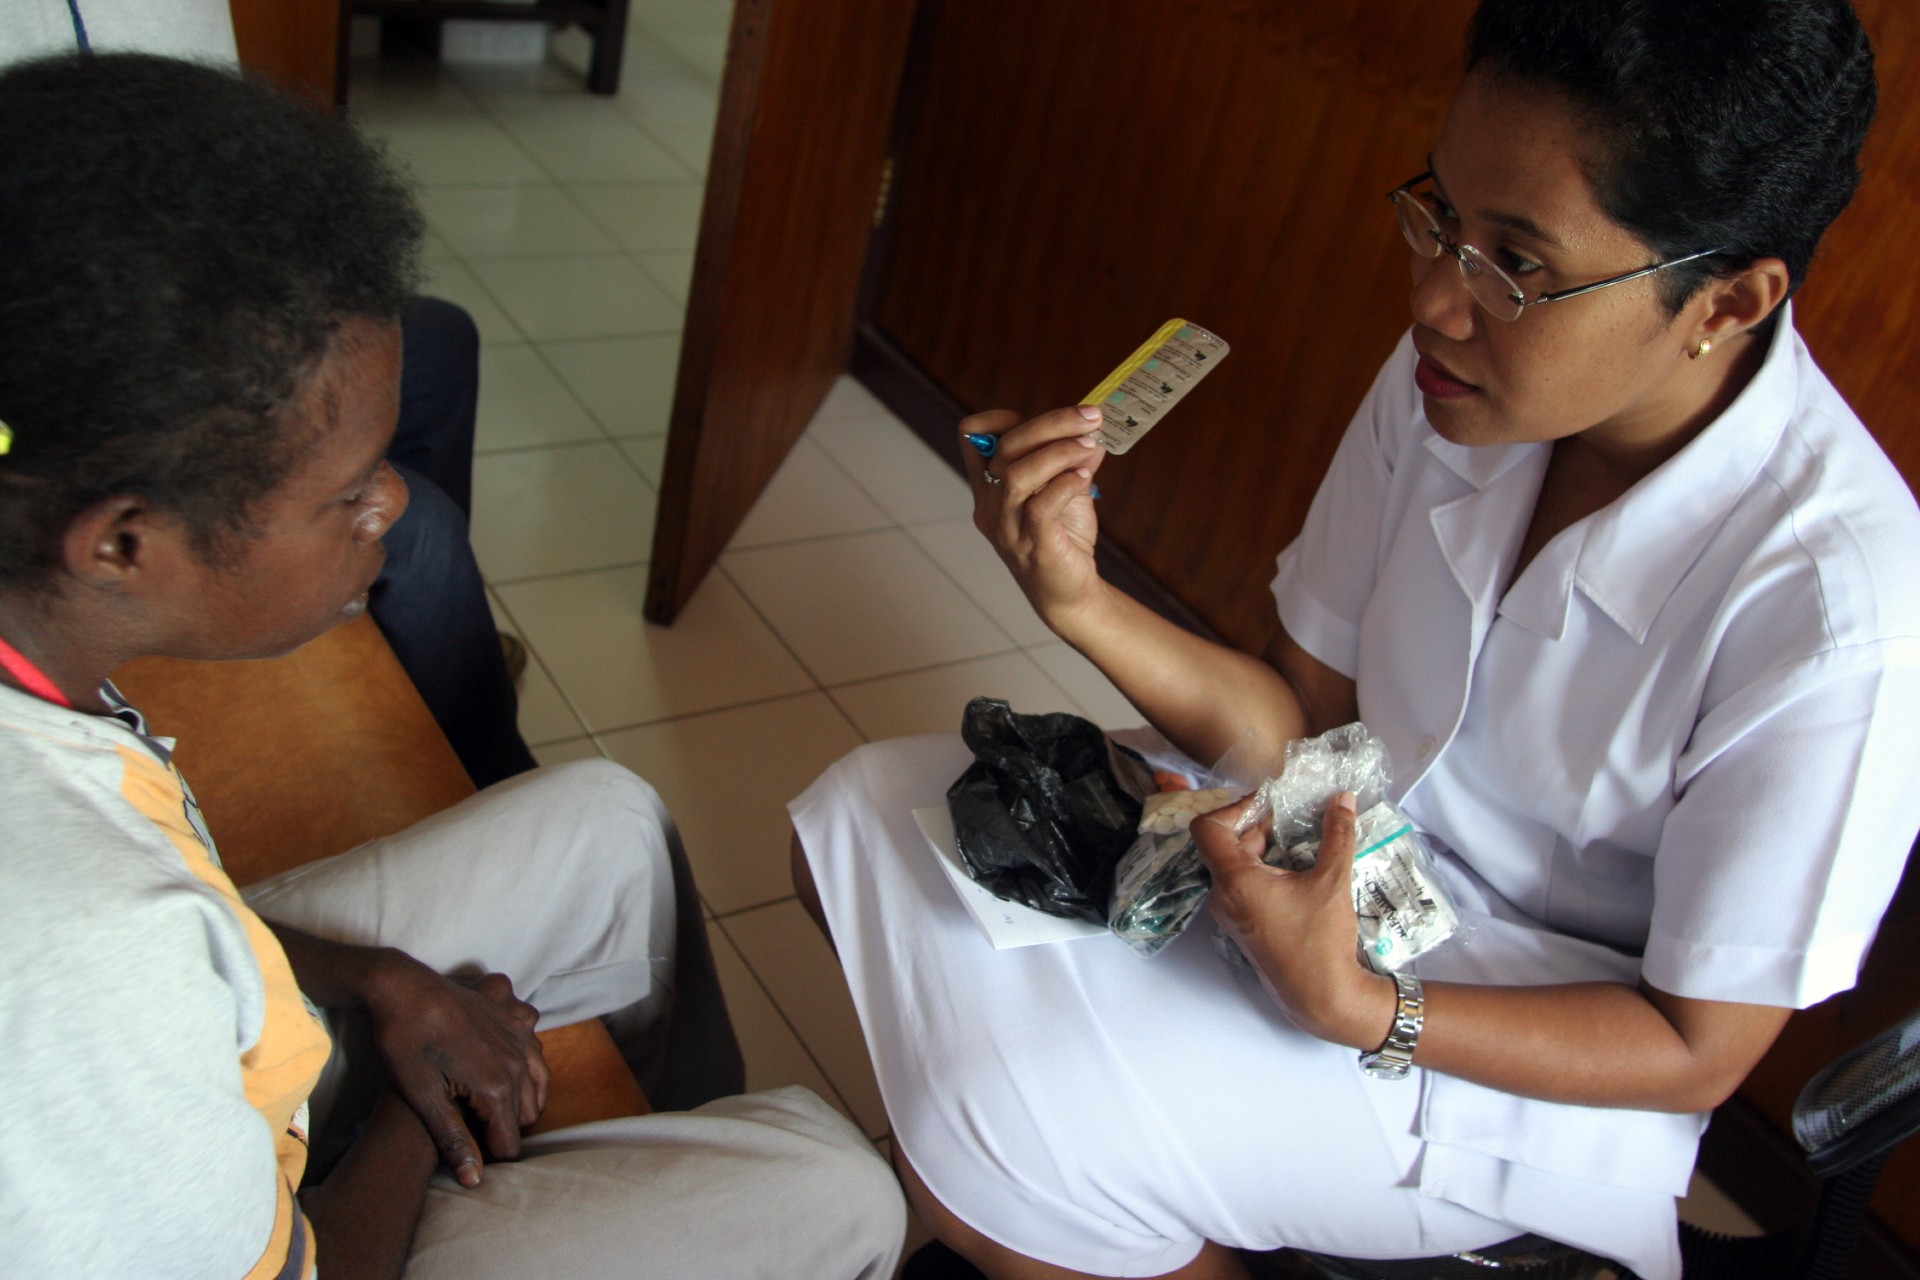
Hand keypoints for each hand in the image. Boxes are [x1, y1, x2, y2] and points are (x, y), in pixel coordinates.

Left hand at [364, 959, 550, 1185]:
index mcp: (497, 1086)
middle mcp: (519, 1062)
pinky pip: (537, 1052)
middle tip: (467, 1125)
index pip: (509, 1143)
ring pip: (539, 1086)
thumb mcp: (423, 1098)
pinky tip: (503, 1068)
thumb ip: (453, 1140)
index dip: (487, 1154)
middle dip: (503, 1129)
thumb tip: (474, 1181)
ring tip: (482, 1103)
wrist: (403, 988)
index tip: (464, 1149)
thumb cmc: (406, 1044)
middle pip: (526, 1117)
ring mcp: (522, 1036)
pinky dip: (527, 1067)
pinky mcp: (517, 1018)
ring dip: (519, 1101)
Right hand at [959, 405, 1107, 626]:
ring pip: (1017, 475)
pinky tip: (1085, 477)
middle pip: (1004, 447)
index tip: (1047, 419)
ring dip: (1058, 451)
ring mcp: (1007, 528)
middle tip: (1090, 417)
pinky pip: (1040, 507)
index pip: (972, 436)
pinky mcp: (1033, 547)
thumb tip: (1091, 430)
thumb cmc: (1061, 541)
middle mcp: (990, 506)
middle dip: (1051, 423)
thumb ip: (1074, 460)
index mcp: (988, 487)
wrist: (1070, 595)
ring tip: (1089, 445)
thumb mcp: (1067, 491)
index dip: (1004, 417)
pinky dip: (1064, 484)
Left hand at [1191, 791, 1393, 1047]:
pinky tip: (1296, 869)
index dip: (1233, 807)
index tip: (1267, 803)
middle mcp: (1224, 896)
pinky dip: (1263, 869)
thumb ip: (1337, 835)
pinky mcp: (1244, 926)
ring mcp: (1231, 914)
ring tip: (1298, 839)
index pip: (1208, 828)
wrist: (1322, 997)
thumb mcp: (1333, 881)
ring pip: (1235, 865)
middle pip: (1225, 844)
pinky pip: (1243, 886)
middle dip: (1256, 824)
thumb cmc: (1321, 941)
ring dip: (1262, 847)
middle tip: (1291, 816)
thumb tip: (1343, 799)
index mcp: (1235, 881)